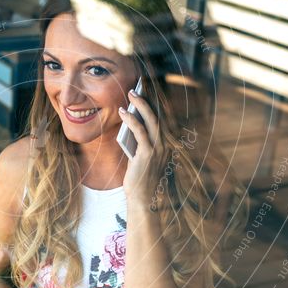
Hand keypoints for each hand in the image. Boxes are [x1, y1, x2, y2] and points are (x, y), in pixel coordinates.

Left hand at [118, 88, 163, 204]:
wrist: (142, 198)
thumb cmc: (139, 178)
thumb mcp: (139, 156)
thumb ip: (138, 140)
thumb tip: (130, 121)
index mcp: (166, 145)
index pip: (160, 120)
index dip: (153, 106)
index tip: (145, 93)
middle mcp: (165, 145)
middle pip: (157, 117)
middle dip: (146, 101)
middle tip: (136, 89)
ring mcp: (158, 149)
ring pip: (150, 121)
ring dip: (140, 105)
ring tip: (130, 95)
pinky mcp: (147, 154)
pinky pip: (139, 131)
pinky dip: (131, 119)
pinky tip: (122, 112)